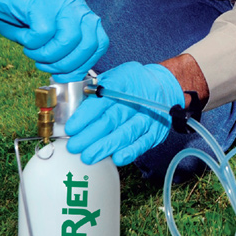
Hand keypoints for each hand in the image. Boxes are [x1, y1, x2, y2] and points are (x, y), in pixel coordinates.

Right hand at [0, 0, 107, 81]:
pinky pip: (43, 33)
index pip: (99, 42)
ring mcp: (59, 0)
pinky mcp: (39, 0)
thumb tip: (69, 75)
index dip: (84, 64)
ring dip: (48, 55)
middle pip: (88, 43)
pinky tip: (23, 36)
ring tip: (31, 51)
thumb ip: (61, 48)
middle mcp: (74, 3)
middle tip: (44, 65)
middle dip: (66, 65)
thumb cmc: (14, 10)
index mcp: (78, 11)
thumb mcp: (44, 31)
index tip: (65, 74)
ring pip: (70, 40)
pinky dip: (31, 43)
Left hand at [65, 62, 185, 165]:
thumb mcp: (114, 77)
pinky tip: (117, 158)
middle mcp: (138, 98)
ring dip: (106, 146)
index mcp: (123, 81)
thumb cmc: (133, 84)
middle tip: (75, 146)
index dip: (85, 116)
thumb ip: (94, 90)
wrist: (166, 85)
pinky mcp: (157, 130)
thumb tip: (69, 109)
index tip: (71, 128)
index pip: (101, 100)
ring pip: (126, 133)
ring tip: (89, 156)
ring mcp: (149, 116)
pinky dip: (130, 151)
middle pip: (112, 119)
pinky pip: (143, 142)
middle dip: (90, 135)